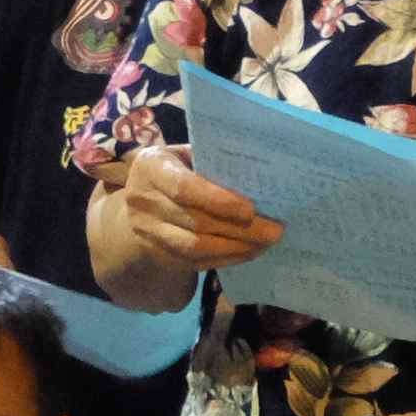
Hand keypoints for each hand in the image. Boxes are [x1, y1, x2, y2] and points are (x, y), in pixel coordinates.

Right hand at [111, 139, 280, 272]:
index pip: (184, 188)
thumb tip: (259, 173)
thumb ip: (212, 161)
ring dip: (236, 247)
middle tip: (275, 229)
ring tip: (266, 242)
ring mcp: (147, 231)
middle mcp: (142, 200)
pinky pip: (195, 261)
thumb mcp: (186, 154)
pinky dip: (226, 258)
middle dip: (239, 229)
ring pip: (195, 247)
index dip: (218, 201)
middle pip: (195, 222)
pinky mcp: (157, 254)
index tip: (251, 209)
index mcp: (151, 167)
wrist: (140, 199)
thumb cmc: (176, 167)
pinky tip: (250, 251)